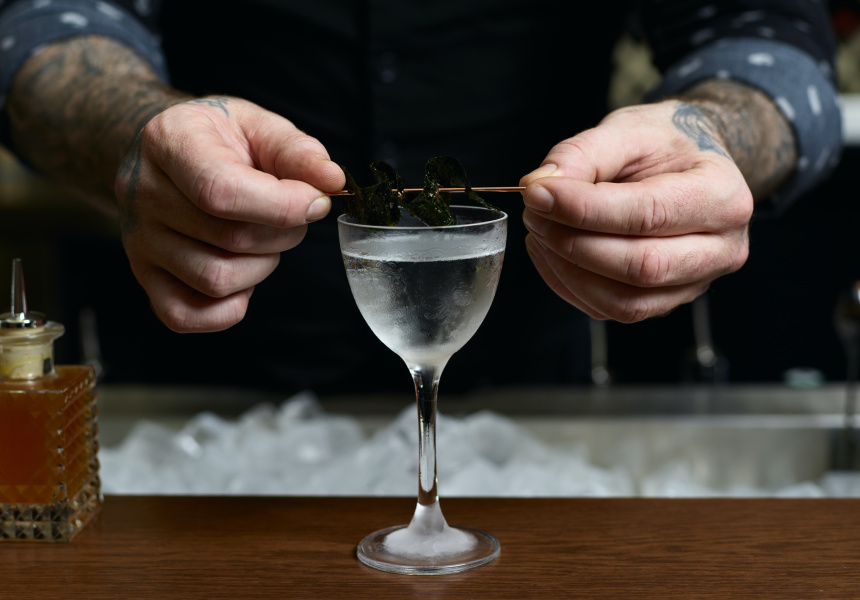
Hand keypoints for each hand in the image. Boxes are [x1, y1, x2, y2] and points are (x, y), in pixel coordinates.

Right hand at [115, 96, 344, 331]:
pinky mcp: (145, 277)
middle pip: (231, 239)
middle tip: (291, 217)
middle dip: (284, 233)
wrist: (165, 154)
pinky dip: (228, 308)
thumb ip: (297, 150)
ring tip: (263, 240)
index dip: (282, 206)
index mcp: (167, 141)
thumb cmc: (218, 140)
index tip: (317, 202)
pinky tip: (243, 276)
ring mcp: (139, 241)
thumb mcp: (258, 125)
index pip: (221, 190)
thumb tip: (331, 180)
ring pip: (216, 280)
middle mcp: (142, 193)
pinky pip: (185, 316)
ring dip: (261, 267)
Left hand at [520, 100, 753, 321]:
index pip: (649, 214)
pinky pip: (610, 310)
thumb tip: (540, 185)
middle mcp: (722, 249)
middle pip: (641, 266)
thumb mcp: (628, 129)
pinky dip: (569, 285)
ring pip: (624, 301)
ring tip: (540, 231)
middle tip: (535, 212)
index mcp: (723, 195)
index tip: (537, 193)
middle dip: (573, 242)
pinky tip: (550, 252)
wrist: (690, 165)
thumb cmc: (664, 145)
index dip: (585, 209)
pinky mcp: (663, 302)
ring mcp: (695, 283)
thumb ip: (583, 152)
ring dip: (567, 270)